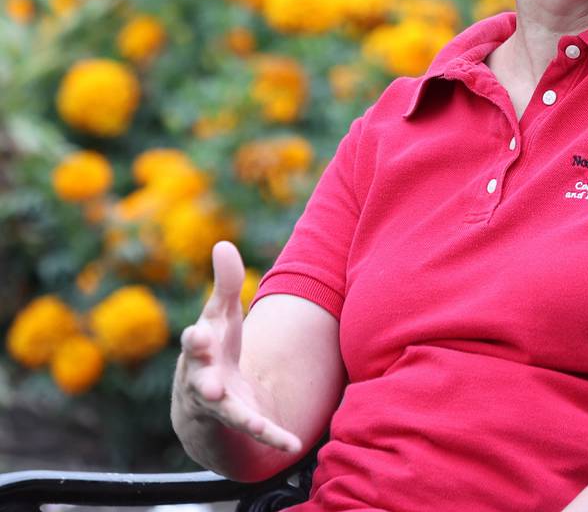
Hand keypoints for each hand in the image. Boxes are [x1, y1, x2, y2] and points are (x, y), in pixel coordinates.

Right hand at [175, 242, 302, 453]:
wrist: (206, 400)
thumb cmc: (215, 348)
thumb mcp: (221, 316)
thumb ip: (226, 283)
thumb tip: (223, 243)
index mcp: (200, 350)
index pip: (195, 342)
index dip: (196, 339)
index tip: (199, 333)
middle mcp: (203, 380)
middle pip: (200, 379)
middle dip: (203, 378)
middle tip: (210, 382)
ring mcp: (219, 405)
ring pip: (224, 411)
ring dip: (235, 414)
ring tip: (249, 419)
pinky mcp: (239, 423)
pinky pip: (255, 430)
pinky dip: (272, 437)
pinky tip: (292, 443)